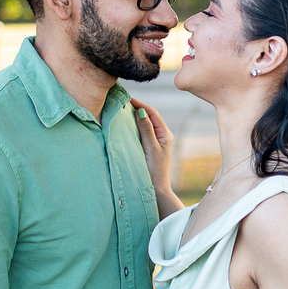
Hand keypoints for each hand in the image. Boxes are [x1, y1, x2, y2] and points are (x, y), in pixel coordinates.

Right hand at [130, 98, 180, 217]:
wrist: (155, 190)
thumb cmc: (154, 170)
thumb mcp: (150, 148)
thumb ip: (146, 129)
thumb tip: (141, 111)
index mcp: (165, 134)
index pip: (153, 113)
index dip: (140, 104)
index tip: (127, 98)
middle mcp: (162, 136)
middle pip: (149, 116)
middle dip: (137, 107)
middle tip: (122, 101)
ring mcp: (156, 142)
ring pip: (145, 123)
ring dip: (134, 116)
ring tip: (121, 109)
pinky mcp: (149, 148)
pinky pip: (141, 132)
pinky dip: (133, 126)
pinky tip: (124, 124)